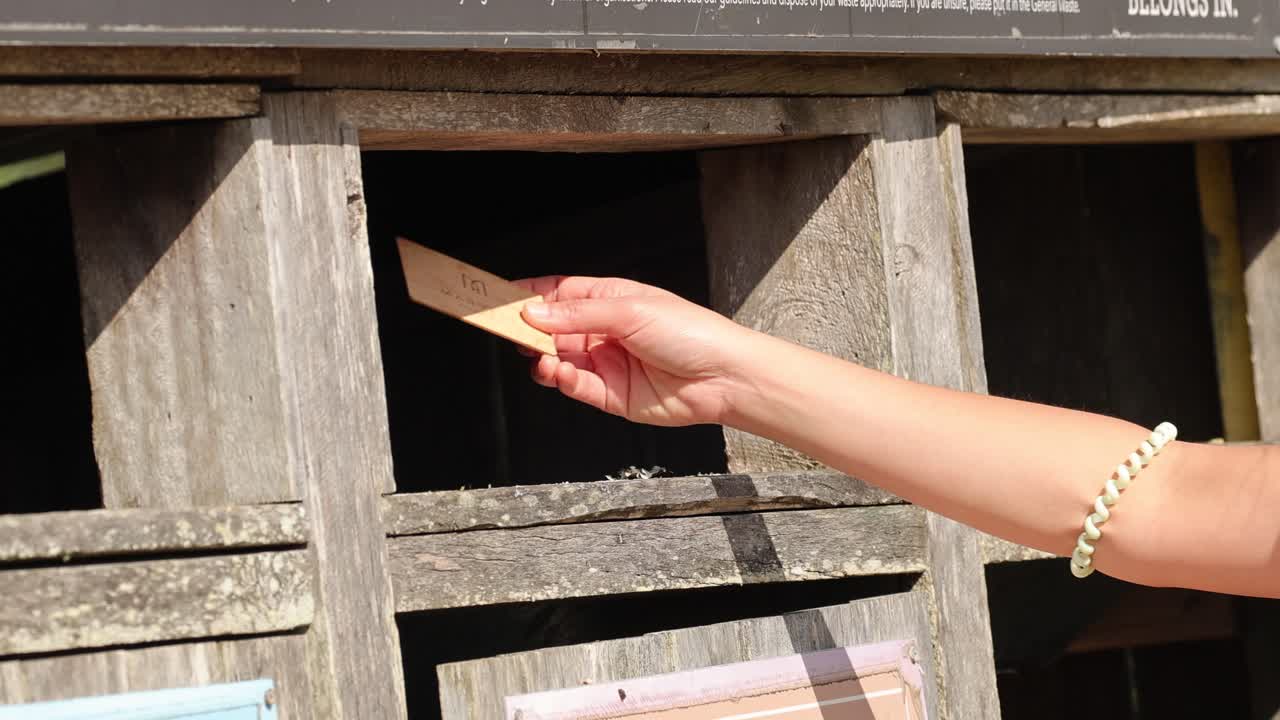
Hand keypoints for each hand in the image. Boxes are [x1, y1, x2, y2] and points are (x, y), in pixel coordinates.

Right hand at [516, 276, 759, 426]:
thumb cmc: (691, 333)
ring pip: (559, 359)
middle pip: (553, 328)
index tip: (500, 298)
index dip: (531, 295)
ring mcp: (606, 363)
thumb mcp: (630, 310)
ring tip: (534, 355)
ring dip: (542, 357)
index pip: (560, 293)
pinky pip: (575, 386)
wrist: (723, 377)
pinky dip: (560, 380)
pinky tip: (555, 372)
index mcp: (611, 299)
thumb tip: (535, 312)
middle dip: (529, 329)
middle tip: (505, 330)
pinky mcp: (610, 394)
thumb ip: (579, 313)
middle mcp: (605, 331)